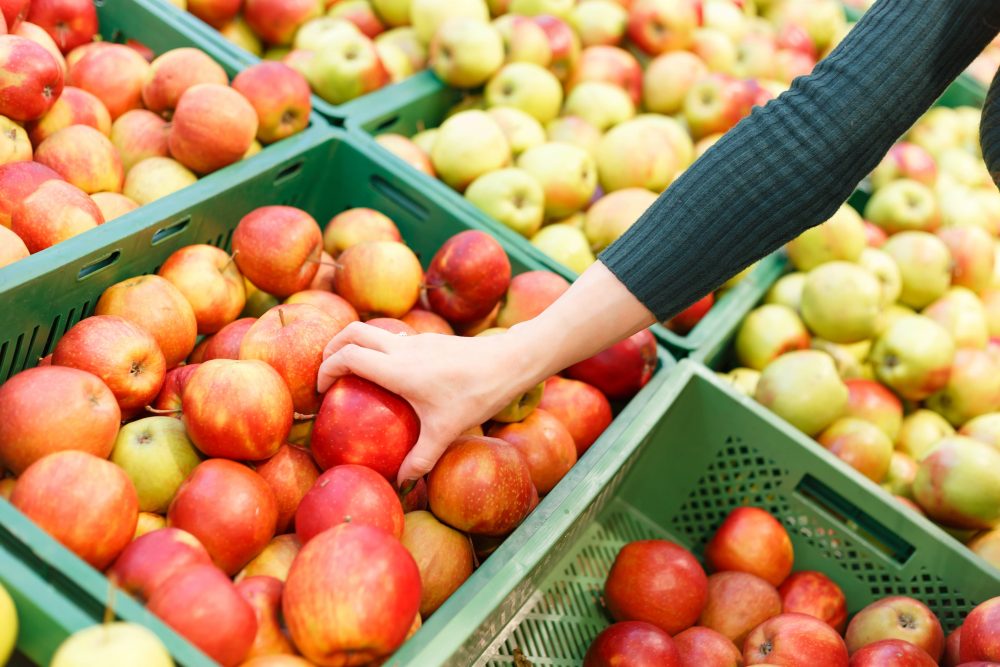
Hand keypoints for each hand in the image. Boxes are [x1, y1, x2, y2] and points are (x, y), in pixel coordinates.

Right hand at [316, 261, 656, 488]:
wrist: (511, 361)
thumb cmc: (477, 394)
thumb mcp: (446, 431)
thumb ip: (420, 458)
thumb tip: (401, 483)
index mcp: (397, 369)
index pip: (347, 357)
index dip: (325, 369)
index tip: (321, 391)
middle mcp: (402, 349)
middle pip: (352, 331)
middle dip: (331, 347)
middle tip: (325, 373)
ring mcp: (417, 340)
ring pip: (373, 330)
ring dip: (356, 344)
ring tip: (353, 374)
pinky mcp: (431, 340)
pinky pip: (394, 338)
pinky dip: (380, 350)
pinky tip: (392, 377)